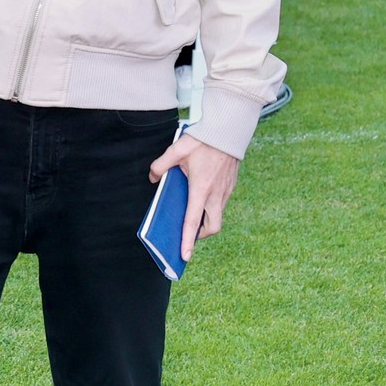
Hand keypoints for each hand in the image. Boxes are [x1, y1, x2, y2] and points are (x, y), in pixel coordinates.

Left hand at [148, 133, 243, 255]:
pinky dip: (212, 208)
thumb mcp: (177, 150)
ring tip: (193, 216)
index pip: (193, 221)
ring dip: (206, 221)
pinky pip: (221, 203)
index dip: (187, 241)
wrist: (229, 129)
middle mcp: (216, 194)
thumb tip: (153, 177)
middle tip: (188, 234)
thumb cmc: (204, 140)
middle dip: (200, 235)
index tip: (184, 256)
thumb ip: (160, 165)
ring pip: (218, 216)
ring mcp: (226, 190)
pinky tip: (202, 198)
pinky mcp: (231, 185)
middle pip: (212, 227)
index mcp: (201, 189)